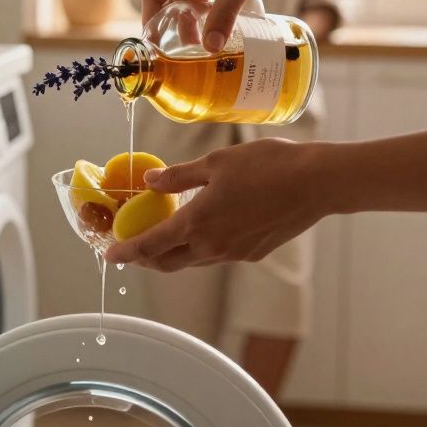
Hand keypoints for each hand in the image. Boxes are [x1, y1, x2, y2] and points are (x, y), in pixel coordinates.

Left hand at [103, 138, 329, 271]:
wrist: (317, 183)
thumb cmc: (267, 165)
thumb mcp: (216, 163)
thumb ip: (179, 177)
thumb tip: (150, 182)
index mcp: (198, 223)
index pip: (150, 245)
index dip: (126, 252)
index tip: (108, 255)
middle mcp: (213, 246)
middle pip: (168, 262)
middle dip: (146, 259)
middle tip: (133, 248)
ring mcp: (235, 254)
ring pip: (195, 260)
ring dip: (175, 253)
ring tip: (167, 235)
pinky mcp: (254, 254)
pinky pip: (219, 254)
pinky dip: (203, 246)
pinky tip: (208, 227)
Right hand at [143, 0, 306, 50]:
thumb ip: (223, 16)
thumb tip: (210, 47)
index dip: (151, 20)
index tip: (155, 46)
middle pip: (170, 1)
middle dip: (173, 26)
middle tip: (182, 51)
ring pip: (188, 4)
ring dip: (190, 24)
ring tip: (198, 46)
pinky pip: (204, 3)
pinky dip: (205, 18)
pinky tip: (212, 33)